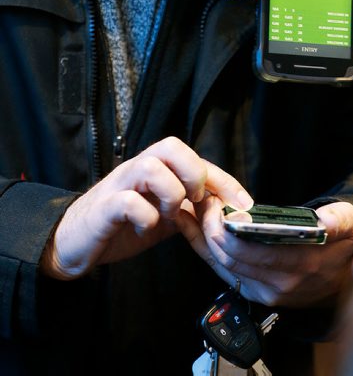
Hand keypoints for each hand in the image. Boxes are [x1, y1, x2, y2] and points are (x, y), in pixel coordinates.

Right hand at [40, 136, 252, 280]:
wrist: (75, 241)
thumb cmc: (122, 224)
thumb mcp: (164, 215)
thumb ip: (190, 210)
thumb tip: (227, 212)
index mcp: (157, 169)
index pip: (196, 159)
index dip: (223, 179)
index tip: (243, 203)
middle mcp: (138, 169)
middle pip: (171, 145)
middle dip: (194, 174)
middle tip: (195, 202)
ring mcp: (120, 185)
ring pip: (151, 166)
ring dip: (170, 194)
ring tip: (168, 216)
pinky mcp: (103, 208)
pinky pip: (128, 201)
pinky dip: (145, 217)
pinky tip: (146, 229)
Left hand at [177, 196, 352, 307]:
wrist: (346, 279)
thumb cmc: (343, 245)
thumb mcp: (350, 224)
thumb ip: (339, 219)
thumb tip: (325, 221)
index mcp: (301, 265)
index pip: (250, 252)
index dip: (226, 230)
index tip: (216, 204)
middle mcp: (279, 285)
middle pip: (230, 259)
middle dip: (210, 230)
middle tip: (203, 202)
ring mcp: (266, 293)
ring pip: (222, 268)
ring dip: (204, 240)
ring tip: (194, 211)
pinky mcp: (257, 293)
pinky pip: (225, 273)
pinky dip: (207, 252)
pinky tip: (196, 231)